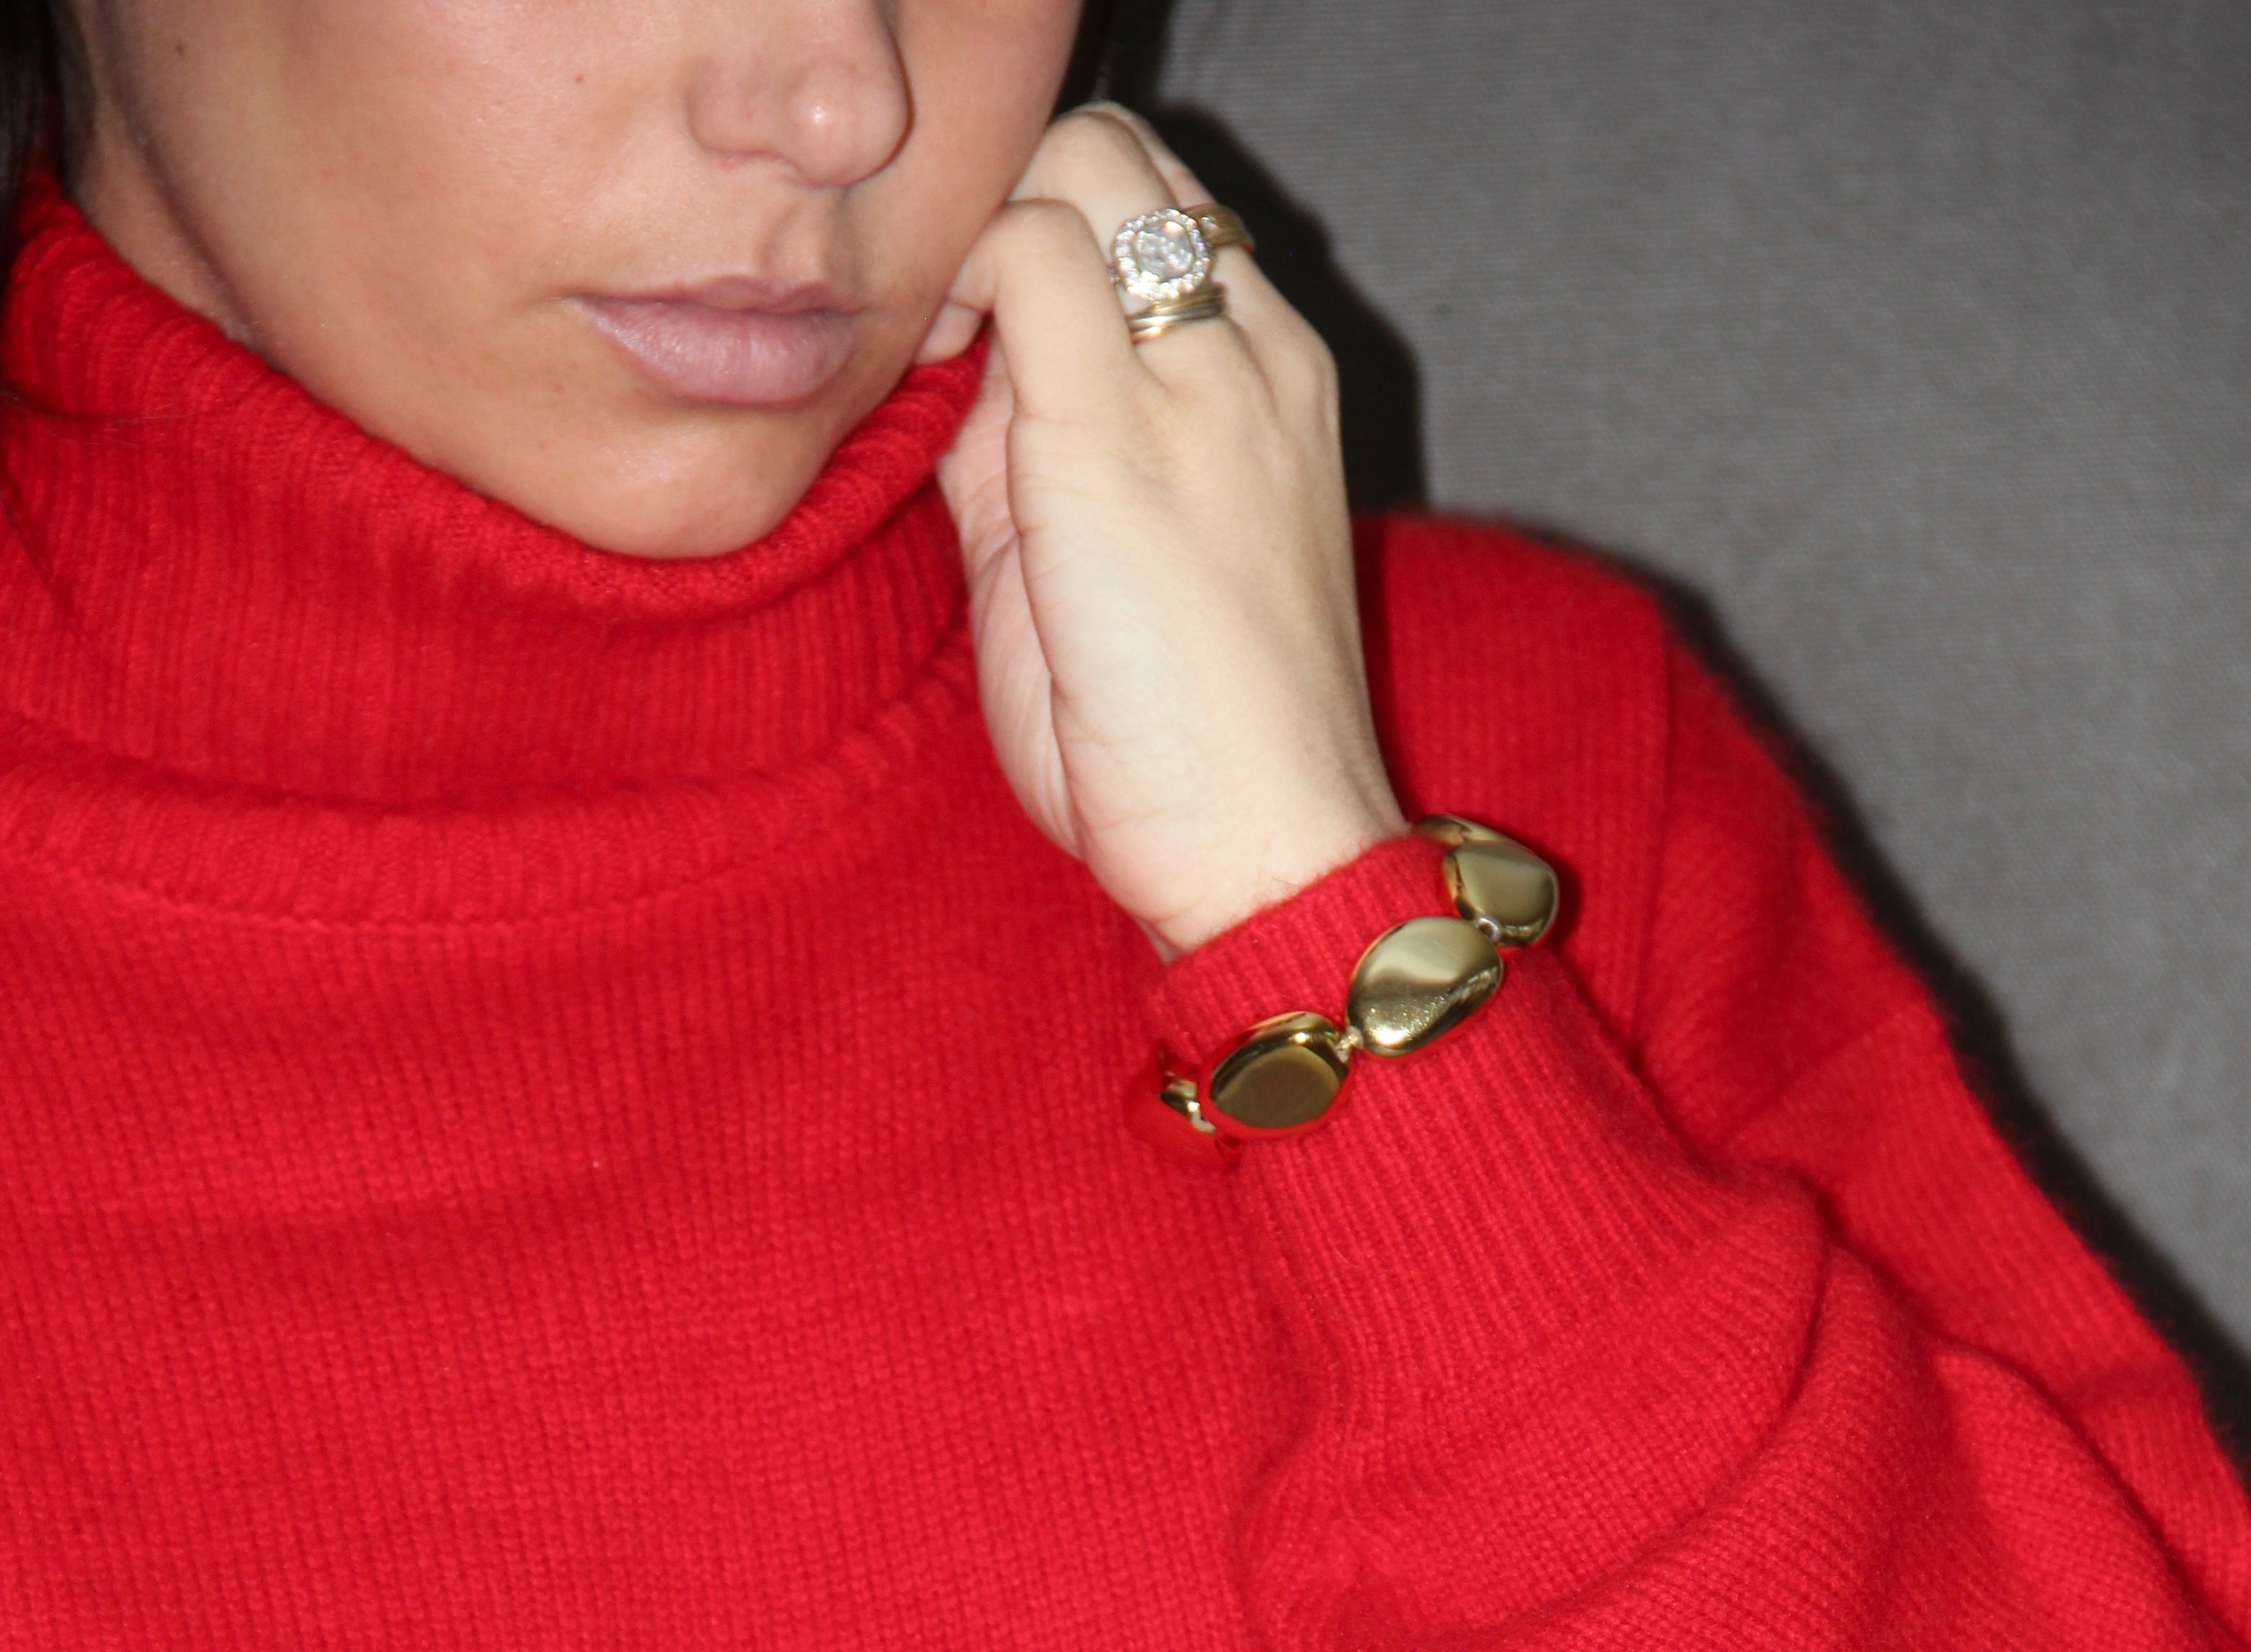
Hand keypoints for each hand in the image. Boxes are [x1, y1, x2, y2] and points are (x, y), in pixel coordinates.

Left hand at [929, 109, 1406, 962]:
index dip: (1061, 249)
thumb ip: (1052, 453)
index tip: (998, 350)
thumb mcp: (1114, 566)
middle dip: (1022, 216)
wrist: (1268, 851)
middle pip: (1123, 158)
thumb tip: (971, 381)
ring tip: (957, 375)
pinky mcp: (1119, 424)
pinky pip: (1022, 251)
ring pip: (1079, 167)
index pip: (1160, 216)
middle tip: (966, 342)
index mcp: (1271, 385)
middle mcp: (1256, 353)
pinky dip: (955, 292)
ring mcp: (1201, 377)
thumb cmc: (1189, 749)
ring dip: (987, 248)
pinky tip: (937, 391)